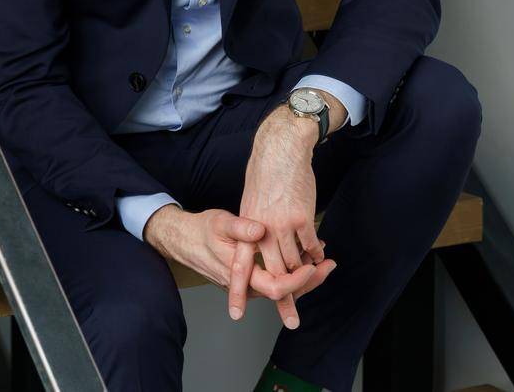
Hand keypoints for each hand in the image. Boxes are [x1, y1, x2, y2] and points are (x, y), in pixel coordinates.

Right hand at [142, 205, 332, 322]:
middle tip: (330, 265)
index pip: (275, 288)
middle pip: (285, 292)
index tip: (313, 265)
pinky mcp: (252, 276)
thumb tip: (259, 230)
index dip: (297, 280)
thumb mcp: (220, 222)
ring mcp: (250, 282)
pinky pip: (276, 279)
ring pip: (282, 287)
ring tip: (323, 261)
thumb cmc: (202, 230)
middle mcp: (247, 284)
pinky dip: (292, 270)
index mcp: (240, 273)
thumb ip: (240, 227)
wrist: (183, 239)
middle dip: (310, 281)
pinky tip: (305, 256)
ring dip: (304, 277)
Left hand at [230, 106, 332, 327]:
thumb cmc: (264, 174)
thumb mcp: (249, 202)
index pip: (239, 266)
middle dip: (283, 299)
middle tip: (292, 317)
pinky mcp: (302, 219)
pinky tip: (321, 256)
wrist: (281, 150)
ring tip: (313, 275)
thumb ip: (251, 229)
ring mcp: (283, 226)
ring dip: (305, 272)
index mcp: (244, 228)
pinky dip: (317, 255)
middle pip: (272, 274)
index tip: (237, 313)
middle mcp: (262, 231)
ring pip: (294, 263)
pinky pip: (311, 247)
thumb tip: (256, 248)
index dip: (237, 291)